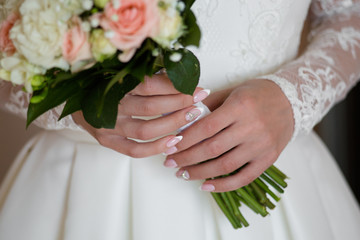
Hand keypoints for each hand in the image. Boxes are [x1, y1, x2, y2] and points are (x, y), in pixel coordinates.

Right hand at [72, 73, 209, 157]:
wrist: (75, 100)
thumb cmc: (104, 83)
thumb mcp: (121, 73)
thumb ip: (147, 76)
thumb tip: (181, 77)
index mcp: (113, 82)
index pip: (150, 85)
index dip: (176, 86)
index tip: (197, 87)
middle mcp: (109, 104)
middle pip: (151, 107)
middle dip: (180, 104)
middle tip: (199, 101)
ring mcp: (107, 125)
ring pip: (145, 129)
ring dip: (172, 125)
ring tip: (191, 119)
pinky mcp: (106, 141)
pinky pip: (134, 150)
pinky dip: (156, 148)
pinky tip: (174, 142)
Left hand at [164, 79, 293, 191]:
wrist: (291, 101)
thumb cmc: (256, 94)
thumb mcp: (232, 92)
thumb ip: (208, 106)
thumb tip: (182, 122)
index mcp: (240, 106)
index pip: (206, 127)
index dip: (185, 140)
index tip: (170, 146)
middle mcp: (251, 127)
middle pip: (212, 148)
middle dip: (186, 158)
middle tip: (169, 163)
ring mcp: (261, 145)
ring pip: (225, 165)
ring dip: (199, 173)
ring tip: (183, 174)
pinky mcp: (268, 159)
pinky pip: (244, 178)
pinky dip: (223, 185)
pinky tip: (206, 186)